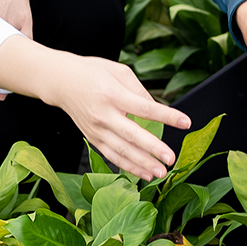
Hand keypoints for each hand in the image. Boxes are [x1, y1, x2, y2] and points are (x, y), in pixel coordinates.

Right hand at [0, 38, 192, 179]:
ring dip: (142, 164)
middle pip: (131, 134)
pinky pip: (111, 156)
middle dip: (153, 148)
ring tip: (160, 173)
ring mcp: (96, 129)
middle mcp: (103, 114)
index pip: (144, 107)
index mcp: (112, 93)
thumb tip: (157, 110)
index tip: (185, 122)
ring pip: (121, 150)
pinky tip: (143, 174)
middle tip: (171, 158)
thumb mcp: (118, 71)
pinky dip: (127, 166)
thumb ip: (139, 90)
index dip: (166, 115)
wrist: (60, 82)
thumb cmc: (92, 72)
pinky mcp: (92, 138)